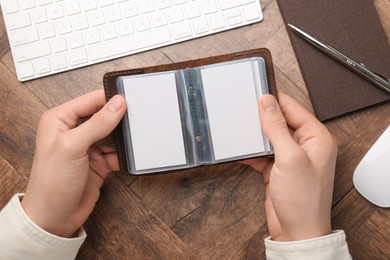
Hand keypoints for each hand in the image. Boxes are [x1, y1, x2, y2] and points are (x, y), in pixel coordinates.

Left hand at [21, 90, 125, 237]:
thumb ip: (97, 123)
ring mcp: (88, 147)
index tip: (130, 98)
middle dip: (120, 118)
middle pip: (104, 116)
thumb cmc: (51, 183)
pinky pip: (117, 152)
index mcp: (60, 120)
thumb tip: (117, 104)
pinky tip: (130, 155)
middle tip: (136, 119)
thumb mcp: (72, 146)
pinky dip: (125, 154)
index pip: (91, 100)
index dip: (110, 98)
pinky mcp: (99, 162)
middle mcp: (74, 131)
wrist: (55, 218)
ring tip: (135, 138)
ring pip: (113, 134)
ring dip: (124, 138)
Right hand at [243, 93, 336, 241]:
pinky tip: (242, 151)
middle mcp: (305, 145)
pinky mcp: (278, 168)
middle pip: (280, 122)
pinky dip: (252, 153)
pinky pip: (263, 153)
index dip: (275, 101)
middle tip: (245, 114)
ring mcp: (291, 157)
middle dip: (263, 119)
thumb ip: (277, 128)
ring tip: (242, 132)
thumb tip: (267, 103)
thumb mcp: (290, 157)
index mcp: (317, 138)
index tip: (256, 94)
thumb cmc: (303, 200)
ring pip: (270, 137)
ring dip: (256, 137)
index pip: (294, 109)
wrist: (295, 231)